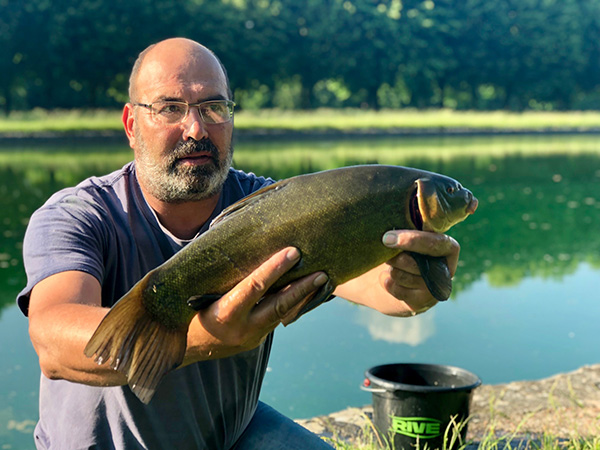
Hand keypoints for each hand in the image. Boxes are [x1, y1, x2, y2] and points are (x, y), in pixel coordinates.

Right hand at [191, 247, 327, 357]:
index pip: (254, 287)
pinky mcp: (256, 340)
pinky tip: (305, 292)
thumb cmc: (184, 310)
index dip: (274, 268)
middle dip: (302, 288)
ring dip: (302, 296)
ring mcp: (250, 338)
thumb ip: (221, 276)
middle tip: (322, 272)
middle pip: (278, 306)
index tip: (293, 252)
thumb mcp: (196, 294)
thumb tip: (242, 244)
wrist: (179, 349)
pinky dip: (291, 304)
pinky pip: (277, 319)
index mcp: (224, 314)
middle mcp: (241, 329)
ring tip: (322, 280)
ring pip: (282, 315)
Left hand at [381, 229, 459, 313]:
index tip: (388, 237)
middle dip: (396, 257)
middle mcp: (445, 271)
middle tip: (385, 249)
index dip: (412, 240)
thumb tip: (391, 235)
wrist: (400, 277)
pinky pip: (396, 289)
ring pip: (403, 276)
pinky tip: (391, 278)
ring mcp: (433, 290)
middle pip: (415, 263)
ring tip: (392, 265)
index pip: (436, 244)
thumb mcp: (412, 236)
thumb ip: (409, 231)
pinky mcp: (420, 303)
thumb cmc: (407, 248)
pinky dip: (386, 281)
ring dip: (391, 269)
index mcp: (448, 249)